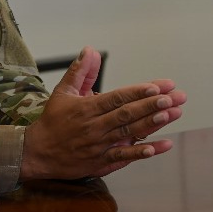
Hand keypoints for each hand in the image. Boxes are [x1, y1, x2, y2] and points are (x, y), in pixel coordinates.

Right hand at [21, 47, 186, 180]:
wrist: (36, 154)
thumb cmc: (52, 120)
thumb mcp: (63, 92)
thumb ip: (80, 71)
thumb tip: (90, 49)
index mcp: (87, 108)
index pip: (117, 98)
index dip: (138, 92)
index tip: (158, 86)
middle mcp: (95, 127)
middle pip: (128, 114)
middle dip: (154, 105)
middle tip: (176, 97)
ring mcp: (99, 146)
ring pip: (130, 133)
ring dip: (153, 124)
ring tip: (174, 114)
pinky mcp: (101, 162)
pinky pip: (125, 156)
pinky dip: (143, 152)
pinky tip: (163, 145)